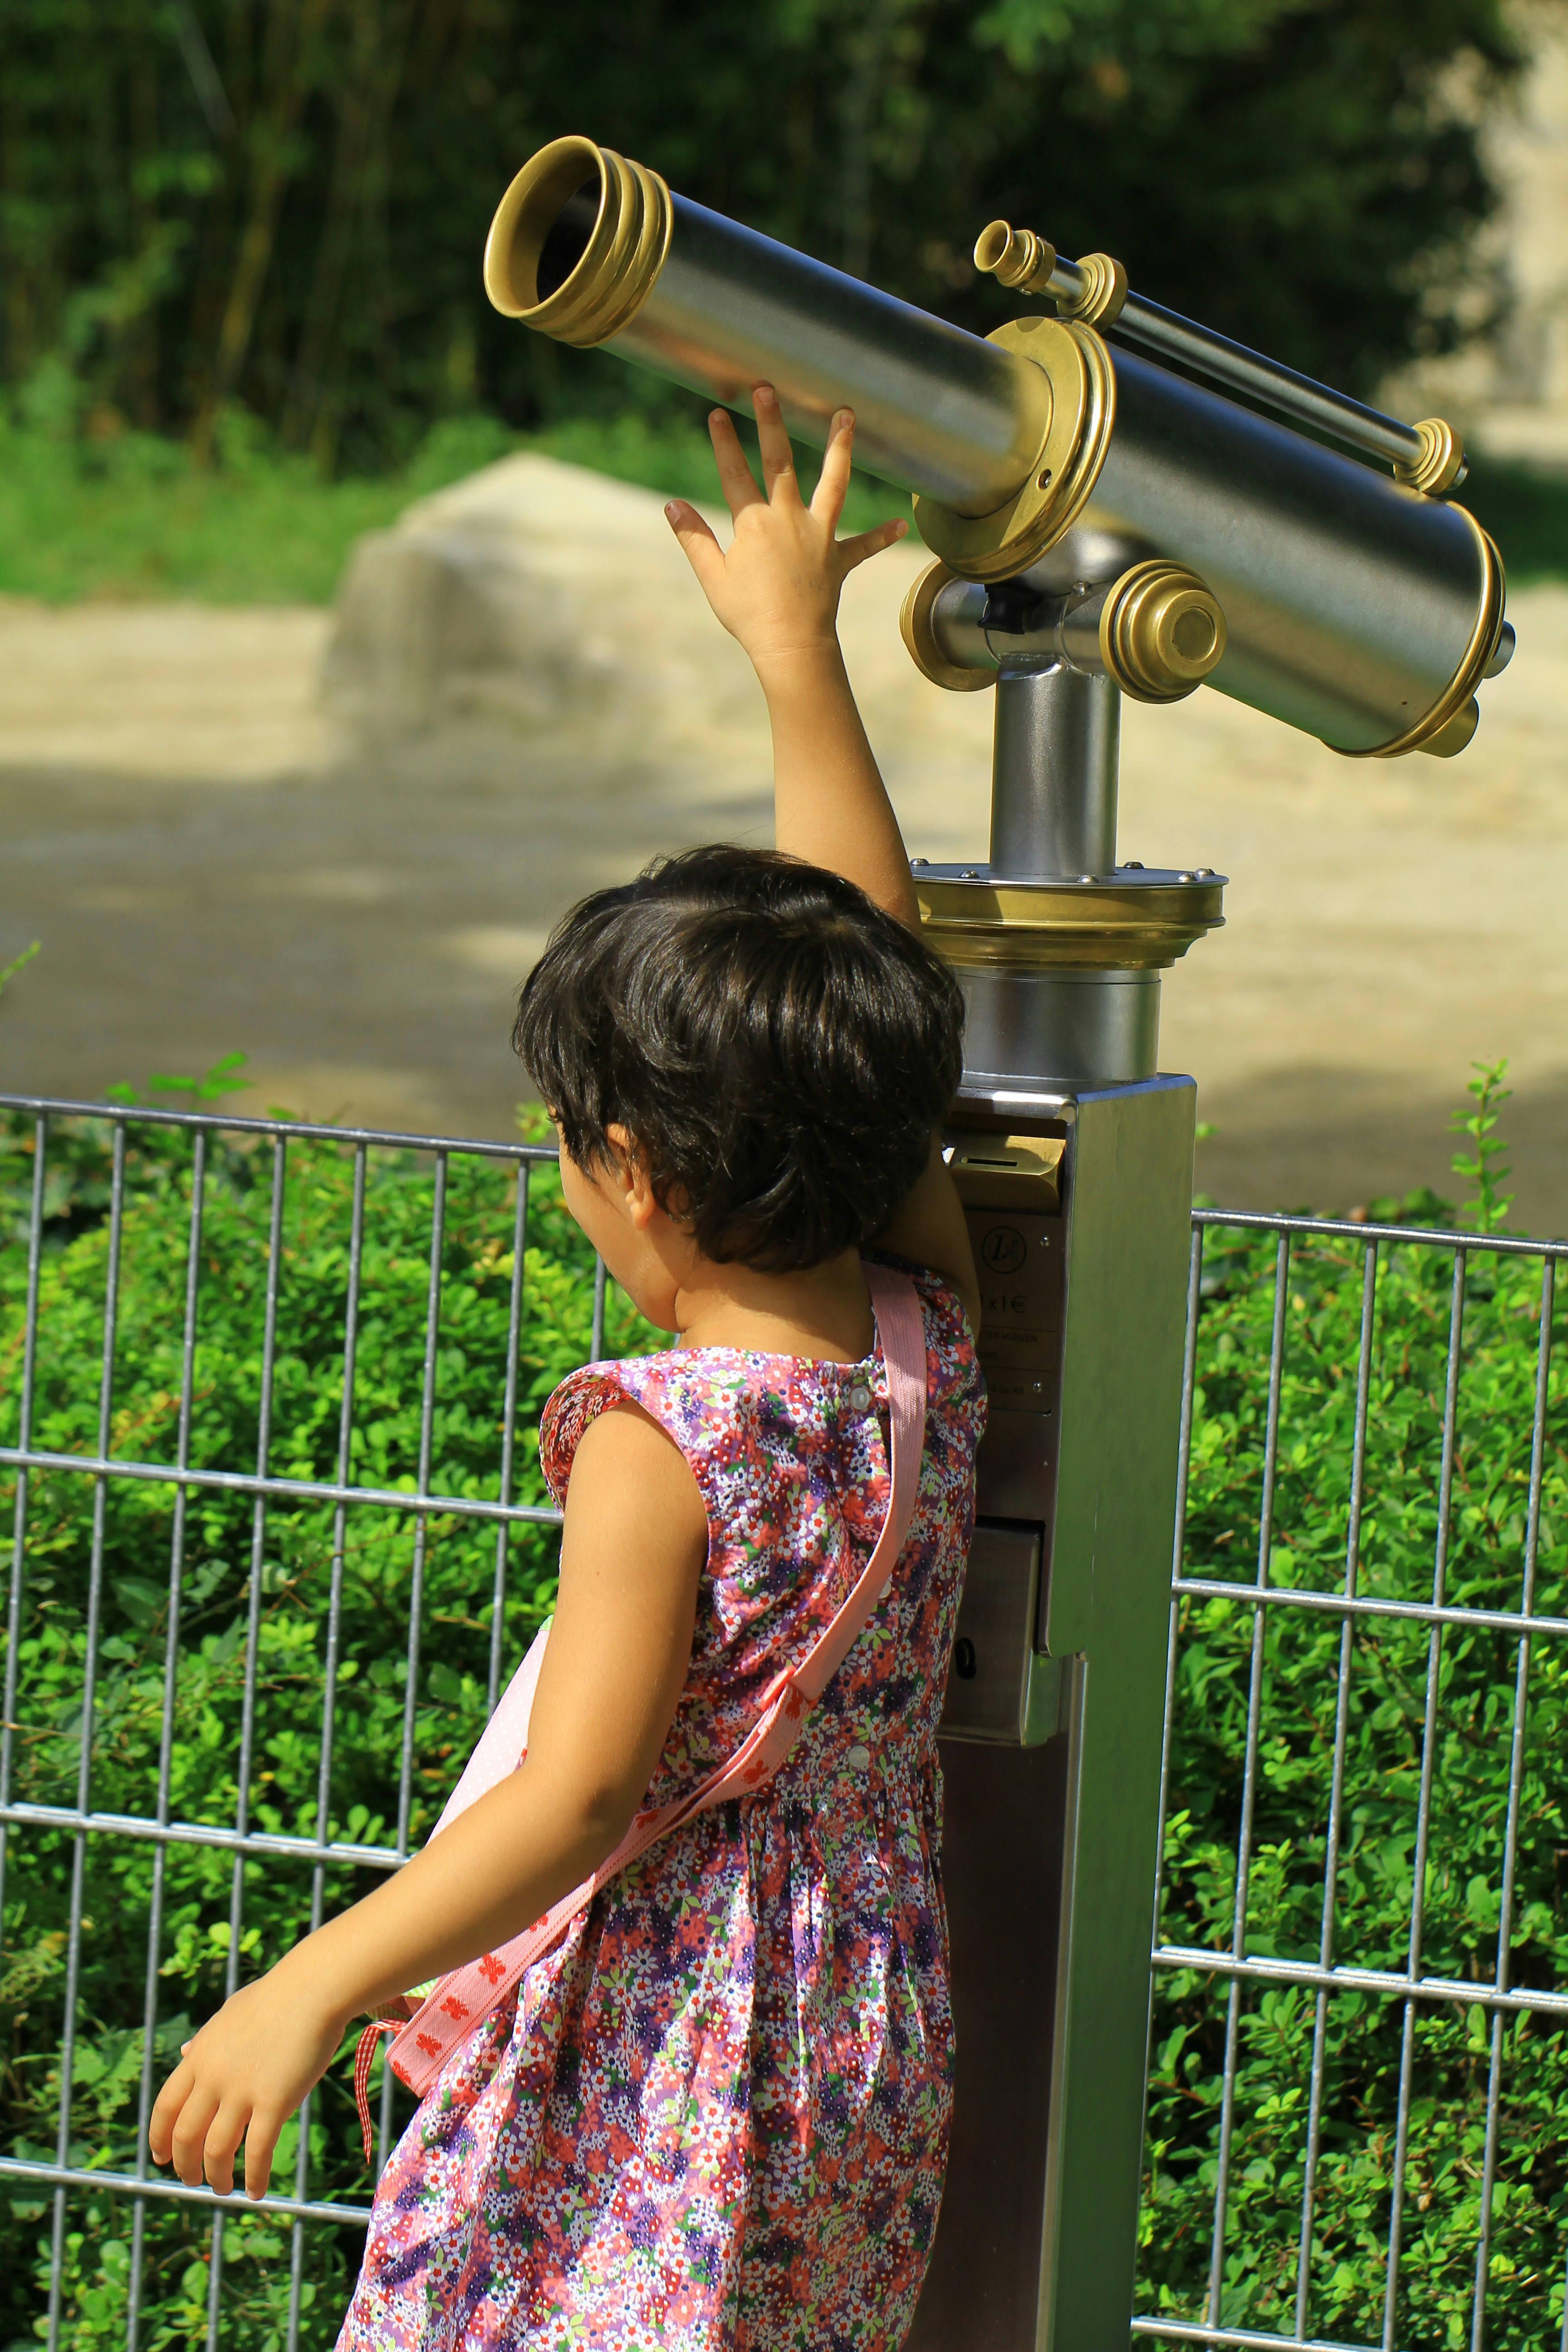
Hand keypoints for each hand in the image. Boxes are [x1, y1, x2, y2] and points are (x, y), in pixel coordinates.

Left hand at [148, 1963, 346, 2198]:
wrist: (313, 1987)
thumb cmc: (276, 1997)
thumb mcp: (228, 2015)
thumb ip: (205, 2039)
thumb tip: (185, 2052)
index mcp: (199, 2055)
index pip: (165, 2107)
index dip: (159, 2138)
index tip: (161, 2158)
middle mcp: (213, 2077)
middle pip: (186, 2135)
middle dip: (185, 2166)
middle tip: (192, 2180)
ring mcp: (242, 2090)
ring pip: (216, 2150)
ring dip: (217, 2177)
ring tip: (223, 2188)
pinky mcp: (274, 2101)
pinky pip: (257, 2151)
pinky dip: (254, 2177)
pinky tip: (257, 2192)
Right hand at [666, 387, 906, 675]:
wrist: (791, 646)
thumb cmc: (749, 615)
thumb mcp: (713, 577)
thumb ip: (694, 538)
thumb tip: (671, 506)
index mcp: (753, 524)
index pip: (734, 473)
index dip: (724, 442)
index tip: (718, 412)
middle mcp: (788, 520)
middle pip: (780, 462)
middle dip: (772, 422)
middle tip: (768, 388)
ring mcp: (818, 536)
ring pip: (833, 482)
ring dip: (839, 447)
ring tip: (847, 415)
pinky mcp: (839, 559)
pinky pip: (864, 545)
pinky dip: (882, 535)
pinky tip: (901, 523)